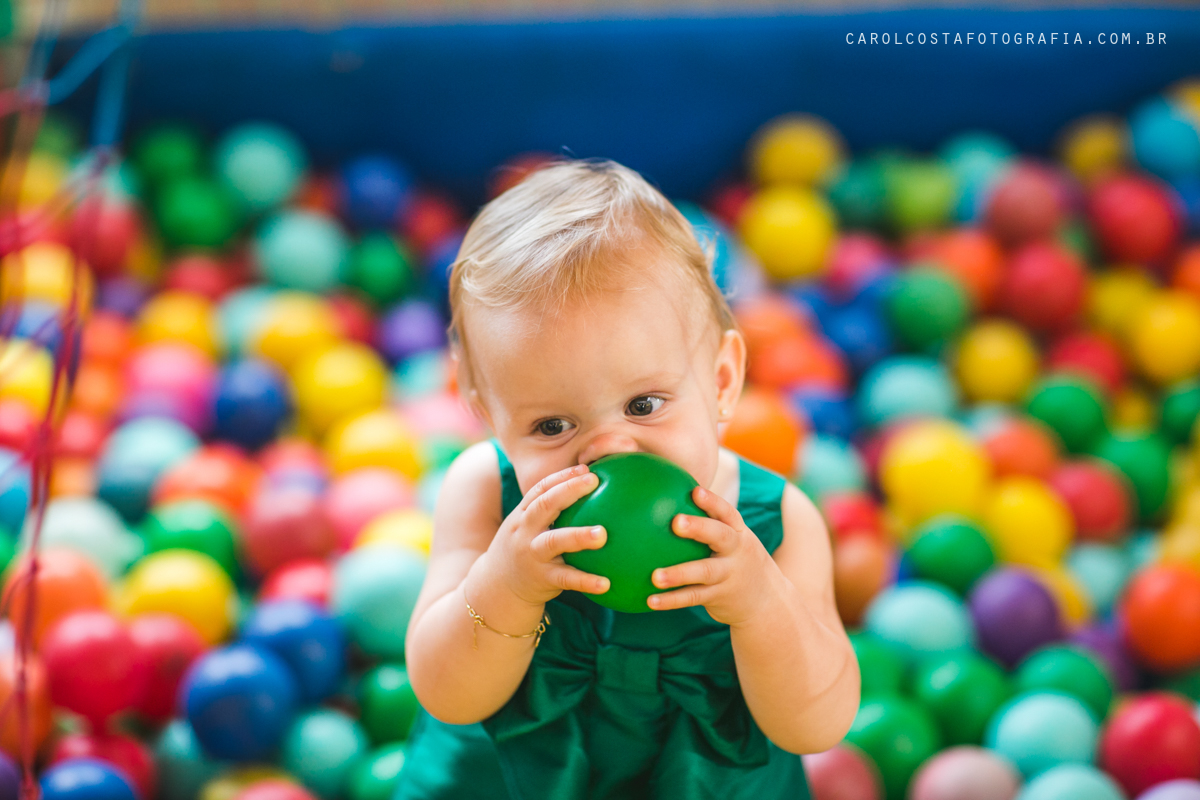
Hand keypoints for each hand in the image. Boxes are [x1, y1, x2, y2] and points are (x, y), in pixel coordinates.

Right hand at [479, 464, 610, 607]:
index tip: (585, 468)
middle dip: (568, 490)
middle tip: (594, 481)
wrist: (497, 588)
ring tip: (602, 534)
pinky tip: (606, 583)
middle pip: (544, 506)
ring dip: (578, 536)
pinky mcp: (542, 579)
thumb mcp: (527, 528)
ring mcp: (532, 555)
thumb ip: (549, 512)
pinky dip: (585, 581)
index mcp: (523, 516)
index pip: (540, 489)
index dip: (562, 476)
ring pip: (554, 541)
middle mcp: (525, 532)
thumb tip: (590, 490)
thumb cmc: (524, 550)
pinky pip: (566, 579)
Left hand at [648, 485, 778, 625]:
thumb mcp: (733, 542)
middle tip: (676, 522)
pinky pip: (694, 597)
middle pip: (720, 536)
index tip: (696, 491)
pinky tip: (651, 600)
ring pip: (704, 572)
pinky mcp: (720, 597)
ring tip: (655, 576)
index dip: (713, 502)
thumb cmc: (737, 561)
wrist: (770, 603)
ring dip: (679, 574)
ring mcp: (729, 575)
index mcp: (738, 533)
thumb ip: (709, 526)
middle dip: (699, 528)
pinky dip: (672, 600)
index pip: (727, 513)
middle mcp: (737, 551)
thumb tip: (664, 502)